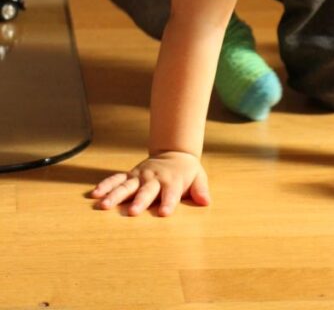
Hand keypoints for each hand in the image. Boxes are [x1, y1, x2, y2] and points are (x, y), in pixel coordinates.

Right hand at [90, 151, 209, 215]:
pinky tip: (94, 194)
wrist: (174, 153)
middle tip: (132, 212)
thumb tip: (206, 201)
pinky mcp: (130, 175)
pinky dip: (105, 185)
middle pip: (146, 191)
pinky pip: (115, 179)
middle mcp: (154, 178)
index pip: (171, 193)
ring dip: (115, 195)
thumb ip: (201, 190)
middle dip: (140, 201)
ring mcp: (140, 176)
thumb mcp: (198, 177)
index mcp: (172, 181)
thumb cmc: (186, 172)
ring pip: (126, 186)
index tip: (164, 213)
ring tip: (103, 205)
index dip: (168, 202)